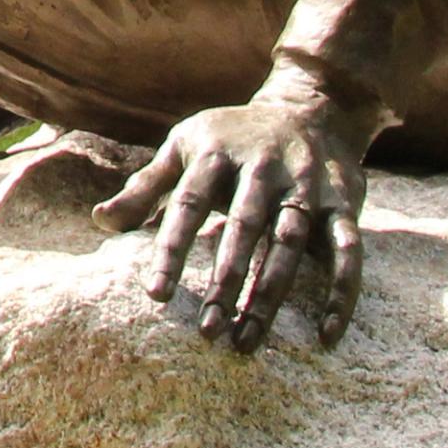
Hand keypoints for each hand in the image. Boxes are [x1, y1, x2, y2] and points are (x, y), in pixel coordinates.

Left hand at [93, 90, 373, 350]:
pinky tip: (326, 335)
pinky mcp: (344, 204)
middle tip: (208, 332)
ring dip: (271, 294)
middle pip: (243, 229)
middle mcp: (263, 169)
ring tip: (247, 340)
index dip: (172, 250)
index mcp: (216, 154)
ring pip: (290, 245)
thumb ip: (145, 186)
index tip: (157, 296)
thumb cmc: (232, 136)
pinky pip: (349, 251)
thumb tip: (99, 222)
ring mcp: (306, 187)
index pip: (189, 205)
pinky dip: (342, 293)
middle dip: (226, 282)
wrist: (311, 107)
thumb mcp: (184, 147)